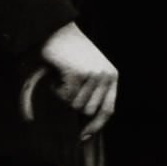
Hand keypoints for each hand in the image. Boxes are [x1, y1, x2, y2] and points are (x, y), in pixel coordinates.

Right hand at [25, 22, 117, 139]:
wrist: (54, 28)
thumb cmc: (67, 51)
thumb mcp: (87, 69)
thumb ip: (91, 91)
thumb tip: (85, 123)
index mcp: (111, 76)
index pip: (107, 110)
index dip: (95, 126)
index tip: (83, 137)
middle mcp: (106, 76)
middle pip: (87, 111)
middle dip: (72, 103)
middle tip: (65, 84)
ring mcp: (93, 75)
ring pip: (74, 105)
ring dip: (62, 95)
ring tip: (61, 75)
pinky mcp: (78, 74)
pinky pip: (64, 97)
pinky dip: (55, 89)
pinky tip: (56, 73)